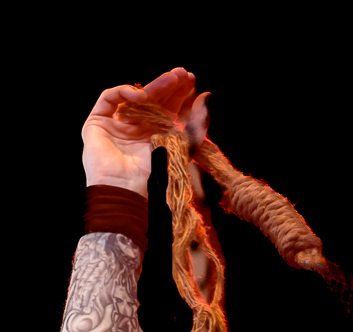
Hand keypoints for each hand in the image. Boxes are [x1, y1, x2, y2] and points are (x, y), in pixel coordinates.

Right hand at [81, 68, 204, 195]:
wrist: (128, 189)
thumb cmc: (155, 175)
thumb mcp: (182, 147)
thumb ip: (195, 125)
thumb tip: (206, 98)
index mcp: (156, 134)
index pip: (167, 108)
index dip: (178, 94)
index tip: (191, 80)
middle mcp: (136, 127)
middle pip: (153, 99)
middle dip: (168, 85)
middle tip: (182, 73)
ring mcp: (116, 123)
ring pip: (133, 96)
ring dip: (152, 86)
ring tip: (170, 80)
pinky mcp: (98, 121)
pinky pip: (109, 98)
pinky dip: (124, 92)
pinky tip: (141, 94)